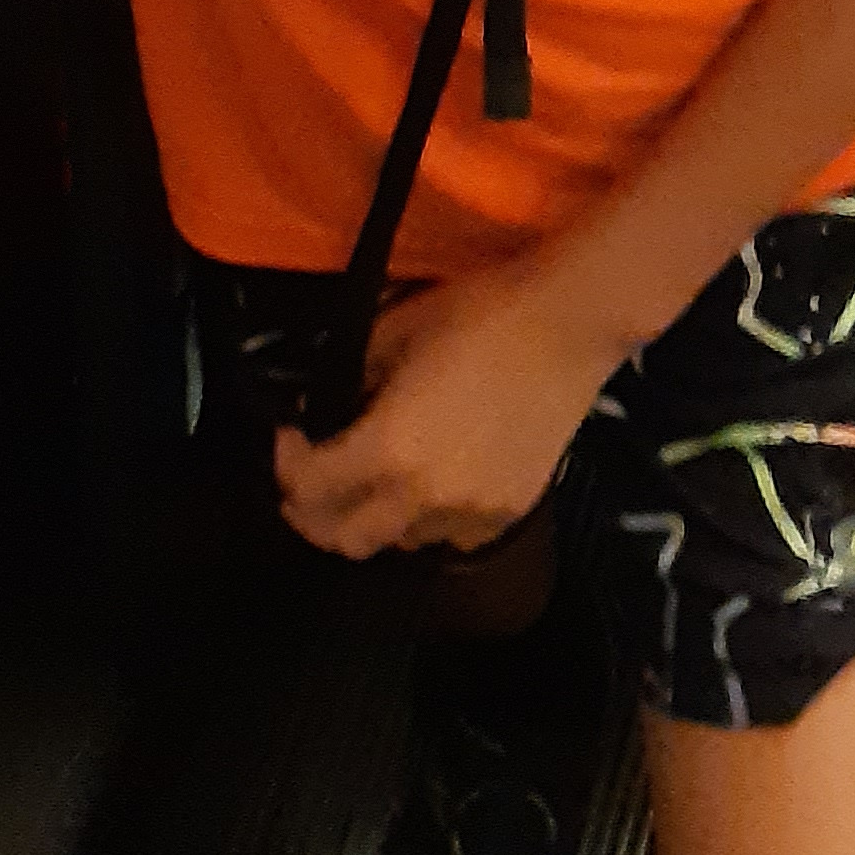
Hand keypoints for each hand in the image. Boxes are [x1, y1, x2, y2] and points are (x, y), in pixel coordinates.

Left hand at [270, 258, 619, 562]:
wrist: (569, 323)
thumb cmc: (478, 313)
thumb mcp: (393, 330)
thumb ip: (352, 378)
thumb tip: (330, 406)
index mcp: (387, 449)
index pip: (308, 486)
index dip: (285, 462)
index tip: (290, 434)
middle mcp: (422, 498)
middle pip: (342, 539)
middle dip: (312, 513)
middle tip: (308, 480)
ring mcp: (469, 514)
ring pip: (398, 542)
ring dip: (374, 515)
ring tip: (375, 477)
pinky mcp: (507, 514)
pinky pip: (448, 537)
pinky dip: (426, 519)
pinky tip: (430, 483)